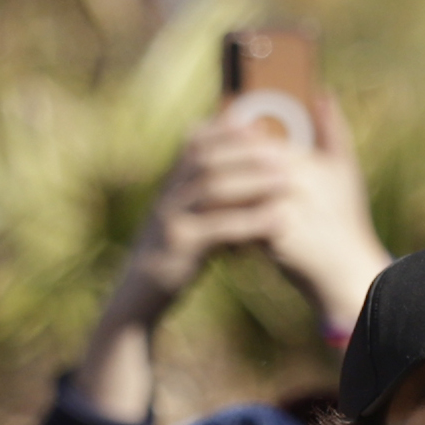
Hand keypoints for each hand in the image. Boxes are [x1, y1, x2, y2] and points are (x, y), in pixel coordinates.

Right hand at [76, 101, 390, 413]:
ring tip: (286, 179)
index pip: (195, 144)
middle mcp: (167, 196)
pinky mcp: (178, 247)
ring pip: (213, 189)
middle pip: (208, 159)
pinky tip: (278, 220)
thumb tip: (237, 177)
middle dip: (246, 151)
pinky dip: (251, 222)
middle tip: (282, 150)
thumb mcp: (184, 221)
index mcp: (169, 185)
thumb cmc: (169, 259)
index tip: (257, 125)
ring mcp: (170, 219)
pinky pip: (219, 229)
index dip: (225, 130)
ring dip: (253, 180)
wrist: (138, 298)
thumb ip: (203, 198)